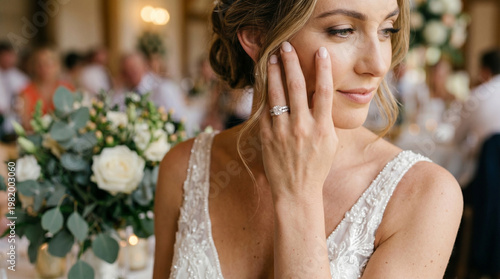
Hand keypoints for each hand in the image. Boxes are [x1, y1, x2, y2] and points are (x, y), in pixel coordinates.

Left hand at [259, 42, 337, 202]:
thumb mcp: (330, 143)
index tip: (321, 52)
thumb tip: (320, 96)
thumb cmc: (316, 167)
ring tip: (272, 57)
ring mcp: (283, 131)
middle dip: (292, 63)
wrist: (296, 192)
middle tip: (287, 46)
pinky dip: (264, 93)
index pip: (324, 91)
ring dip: (275, 73)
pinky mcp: (267, 136)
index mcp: (323, 128)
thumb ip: (324, 118)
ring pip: (277, 94)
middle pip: (297, 87)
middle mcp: (302, 127)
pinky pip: (264, 109)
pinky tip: (264, 81)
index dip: (323, 69)